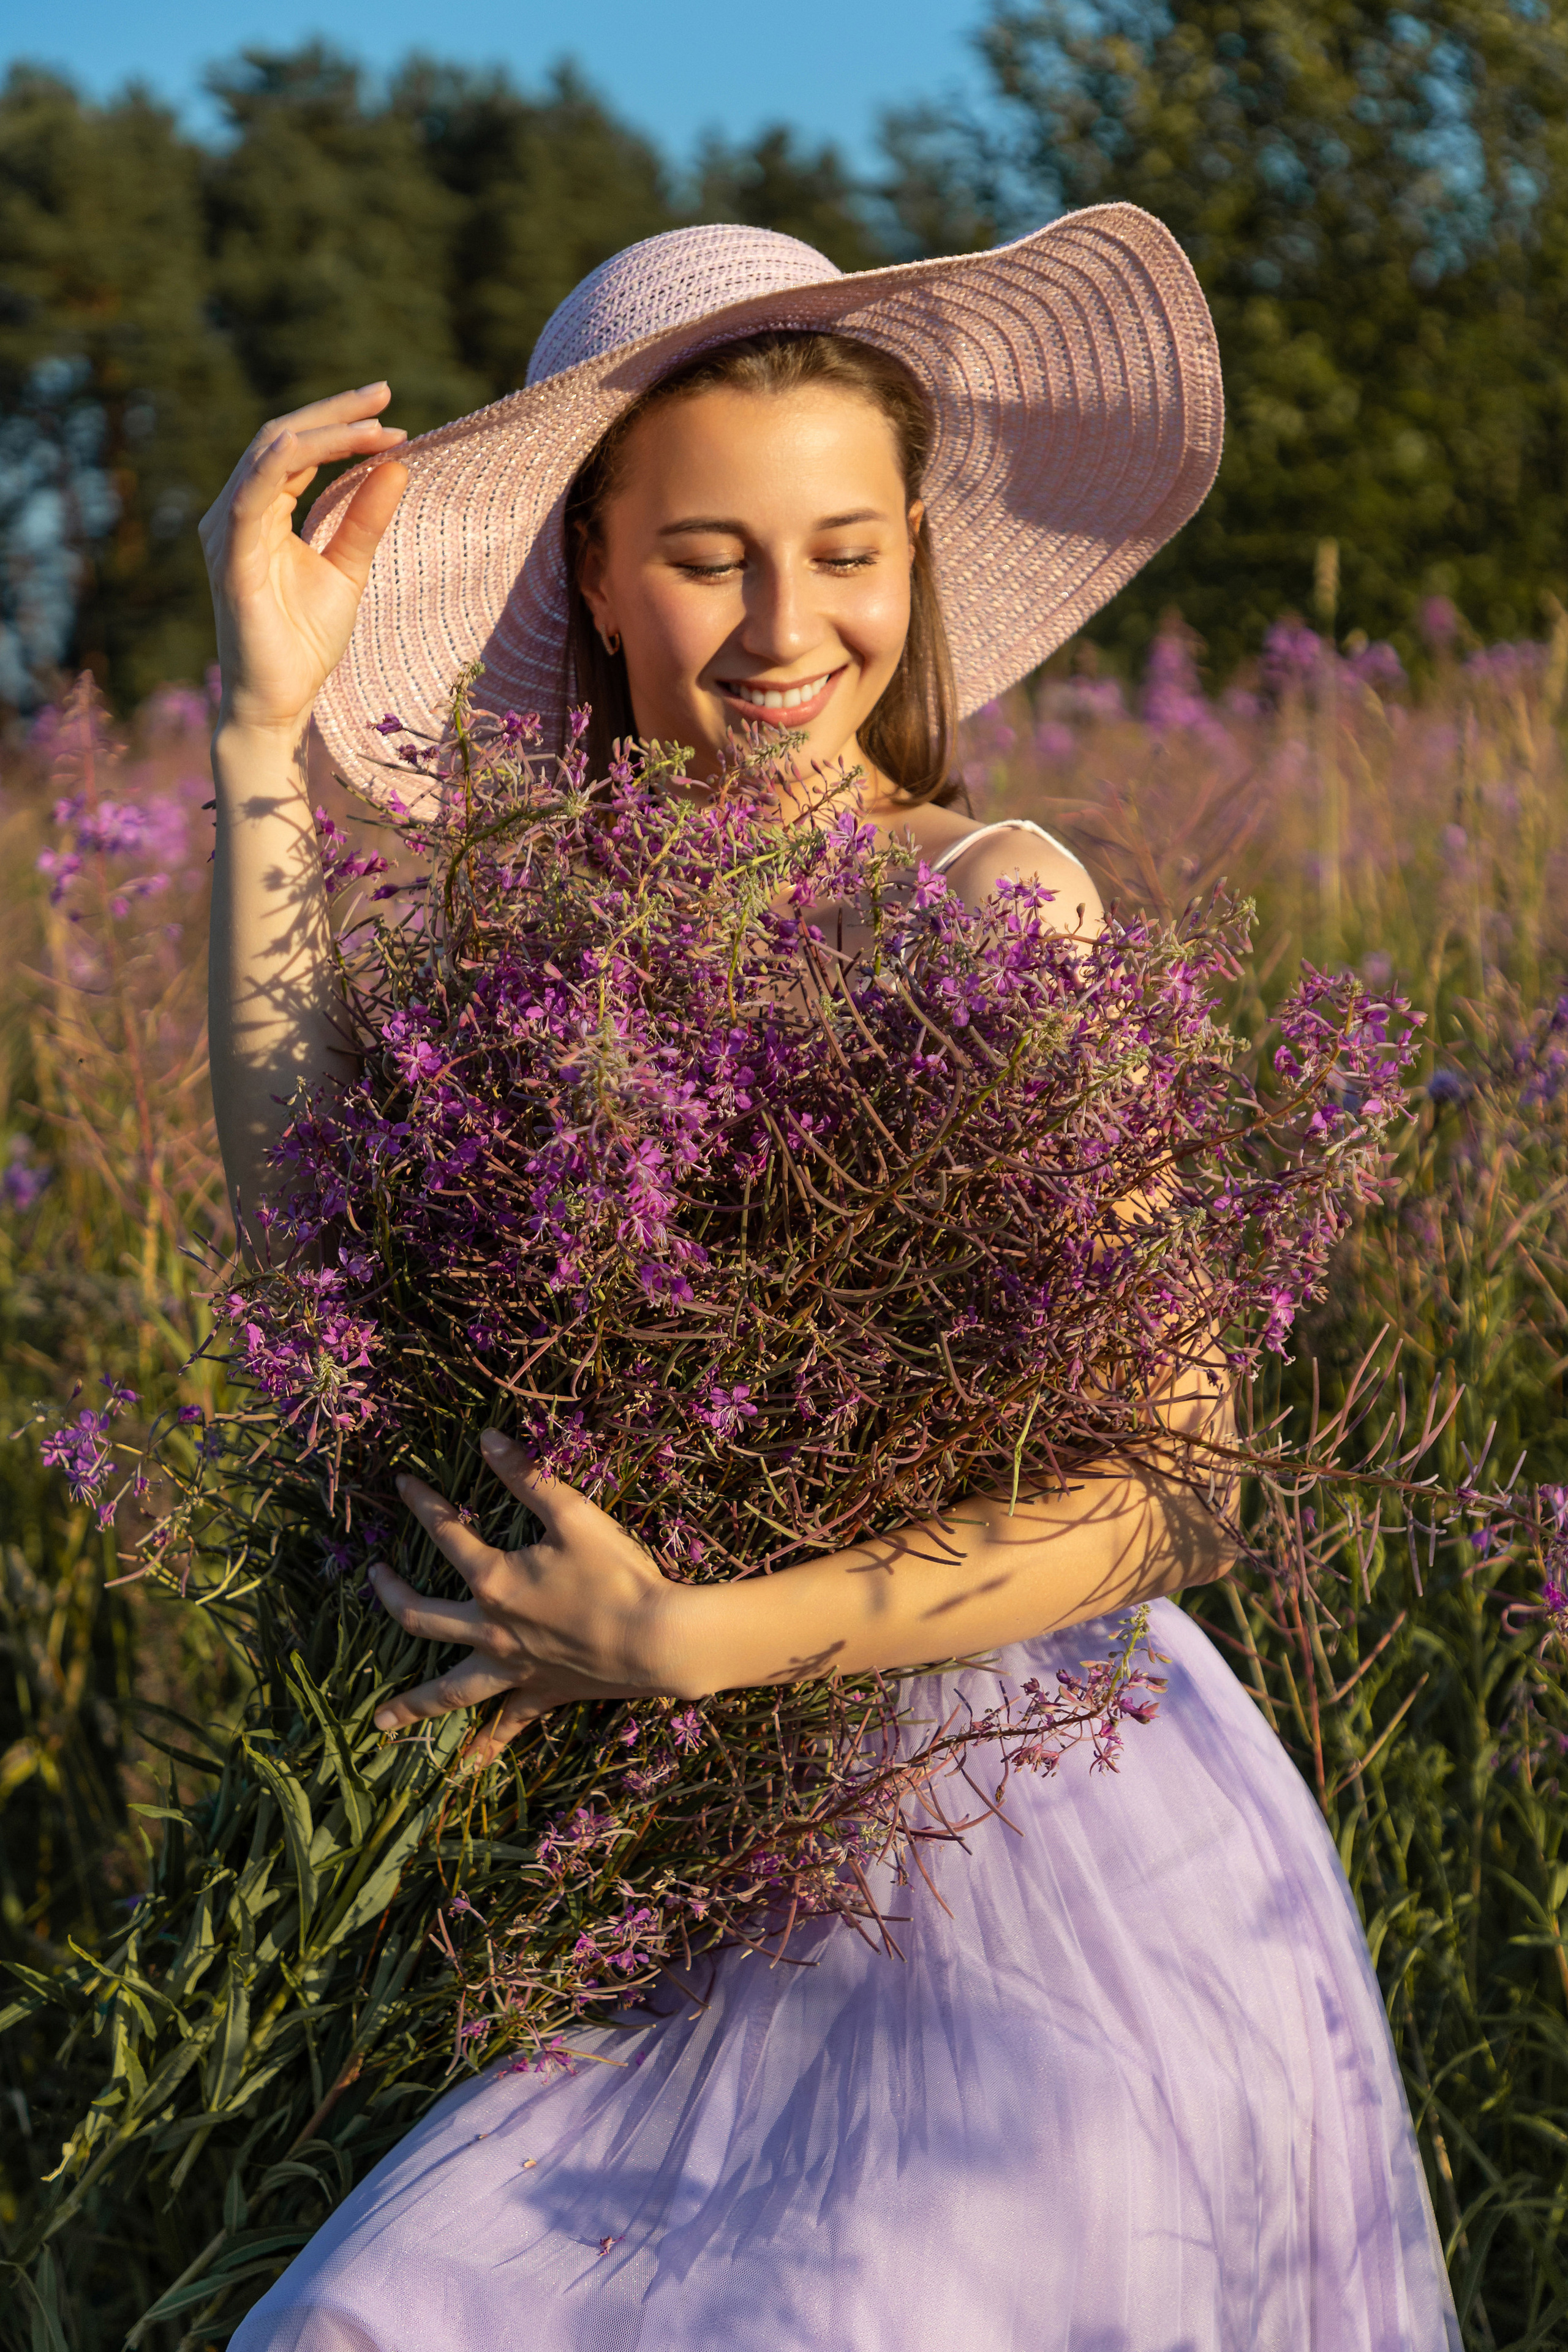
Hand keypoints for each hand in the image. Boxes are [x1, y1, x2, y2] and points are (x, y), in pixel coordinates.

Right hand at [199, 384, 410, 738]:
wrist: (279, 702)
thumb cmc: (304, 642)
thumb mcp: (347, 570)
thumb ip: (365, 518)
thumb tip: (397, 465)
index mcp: (260, 513)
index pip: (294, 450)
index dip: (340, 426)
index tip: (391, 416)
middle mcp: (236, 513)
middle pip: (279, 437)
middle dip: (333, 412)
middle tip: (384, 395)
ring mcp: (228, 532)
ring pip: (269, 454)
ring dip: (325, 433)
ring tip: (377, 425)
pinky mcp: (231, 557)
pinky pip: (255, 492)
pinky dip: (291, 462)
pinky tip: (332, 448)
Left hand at [368, 1430, 686, 1767]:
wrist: (657, 1640)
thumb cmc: (619, 1574)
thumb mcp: (574, 1514)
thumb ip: (528, 1476)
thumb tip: (486, 1438)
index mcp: (494, 1579)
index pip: (446, 1534)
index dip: (423, 1505)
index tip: (404, 1483)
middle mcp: (491, 1629)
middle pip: (422, 1616)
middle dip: (392, 1595)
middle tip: (374, 1579)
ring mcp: (513, 1668)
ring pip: (450, 1690)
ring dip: (413, 1704)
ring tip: (378, 1722)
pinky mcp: (542, 1694)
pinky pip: (507, 1726)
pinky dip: (485, 1749)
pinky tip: (465, 1770)